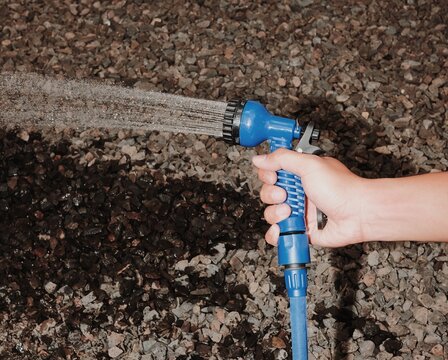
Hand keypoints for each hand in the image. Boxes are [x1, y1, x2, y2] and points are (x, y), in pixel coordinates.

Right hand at [252, 149, 367, 247]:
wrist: (358, 213)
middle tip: (285, 195)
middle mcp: (297, 192)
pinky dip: (276, 234)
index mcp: (299, 174)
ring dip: (275, 214)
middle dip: (272, 195)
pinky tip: (282, 229)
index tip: (274, 177)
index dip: (267, 175)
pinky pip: (280, 233)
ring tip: (290, 212)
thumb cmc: (341, 188)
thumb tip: (259, 158)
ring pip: (271, 214)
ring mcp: (299, 212)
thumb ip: (282, 159)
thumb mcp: (309, 165)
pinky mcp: (301, 230)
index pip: (271, 173)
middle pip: (267, 194)